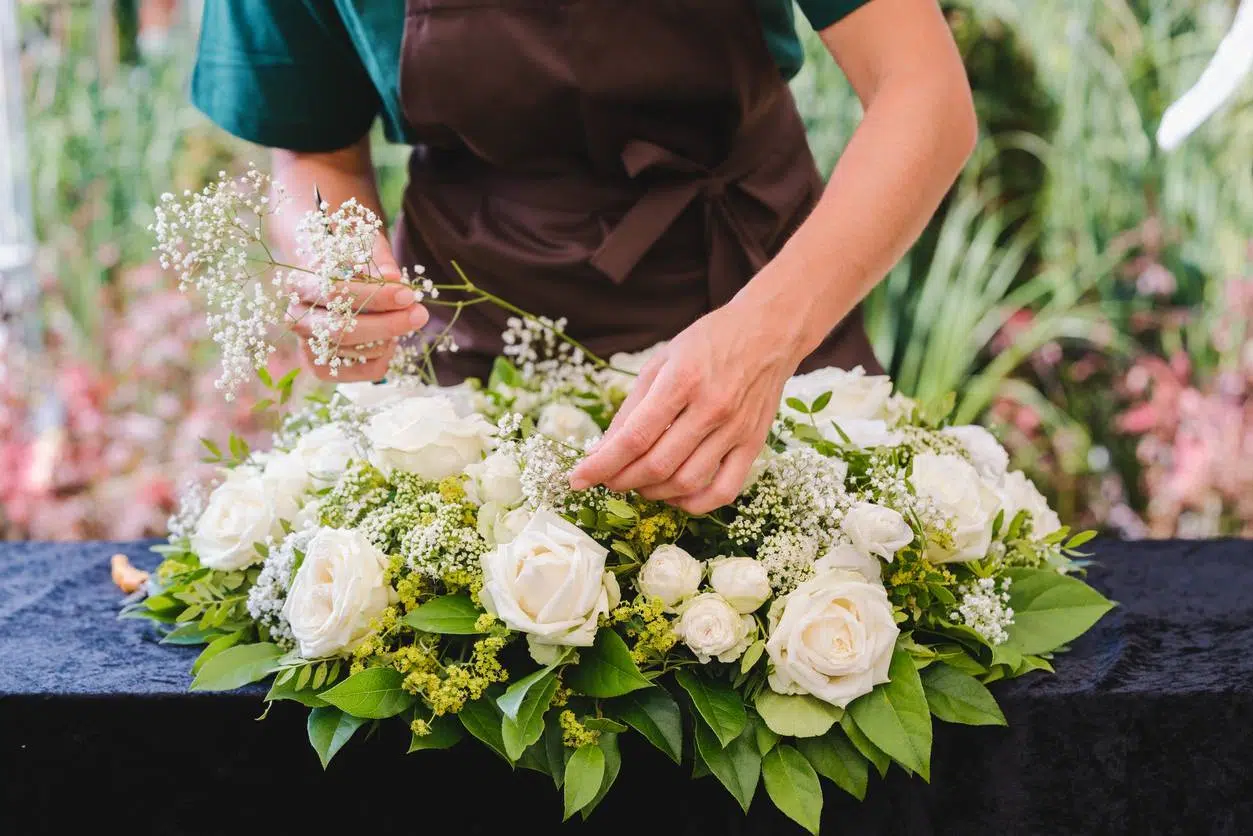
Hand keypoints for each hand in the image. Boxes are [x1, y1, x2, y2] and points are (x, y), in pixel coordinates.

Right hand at [289, 232, 428, 381]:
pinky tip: (388, 339)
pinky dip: (384, 357)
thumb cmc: (348, 262)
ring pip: (356, 352)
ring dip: (388, 338)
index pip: (336, 293)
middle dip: (387, 324)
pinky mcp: (321, 368)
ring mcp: (306, 346)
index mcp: (300, 285)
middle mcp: (297, 318)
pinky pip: (363, 371)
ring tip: (400, 320)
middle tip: (420, 314)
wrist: (325, 283)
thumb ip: (378, 259)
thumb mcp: (362, 248)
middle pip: (343, 329)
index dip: (375, 296)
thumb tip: (393, 277)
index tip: (408, 294)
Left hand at [568, 301, 802, 513]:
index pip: (634, 437)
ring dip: (652, 493)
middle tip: (607, 479)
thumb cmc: (709, 342)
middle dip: (622, 480)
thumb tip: (602, 451)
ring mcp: (736, 430)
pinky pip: (723, 491)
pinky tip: (675, 495)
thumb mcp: (661, 361)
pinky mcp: (754, 445)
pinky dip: (693, 504)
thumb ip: (631, 407)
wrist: (768, 332)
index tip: (578, 479)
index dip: (601, 464)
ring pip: (686, 482)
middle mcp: (711, 408)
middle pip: (657, 464)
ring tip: (638, 484)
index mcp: (682, 380)